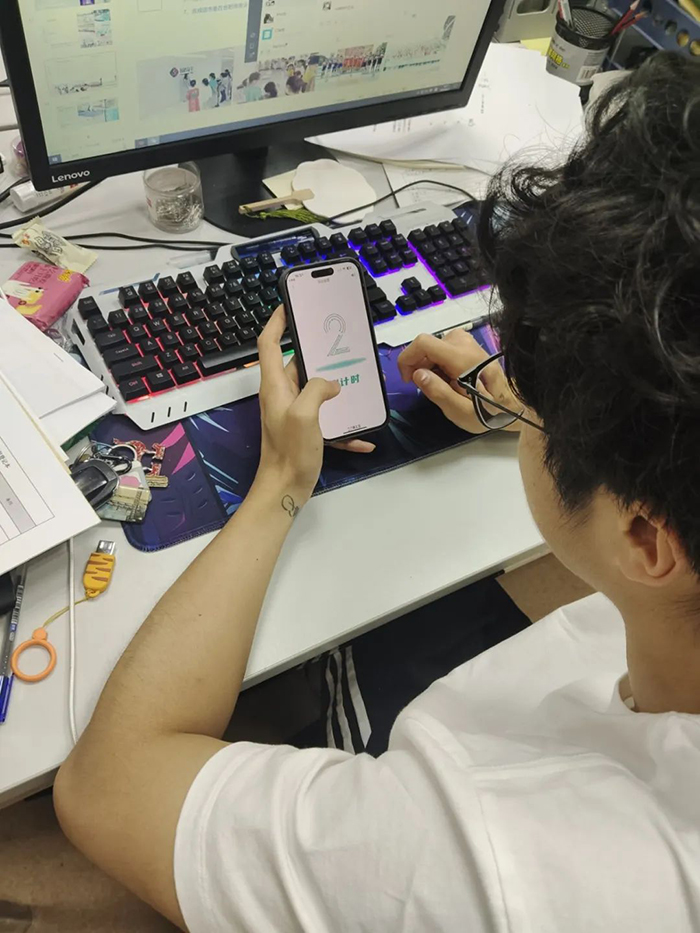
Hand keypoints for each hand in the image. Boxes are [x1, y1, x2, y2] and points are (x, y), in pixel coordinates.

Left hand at [256, 306, 374, 502]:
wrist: (285, 489)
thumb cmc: (288, 453)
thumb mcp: (304, 414)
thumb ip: (317, 389)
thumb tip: (332, 383)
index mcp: (275, 386)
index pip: (269, 343)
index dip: (277, 322)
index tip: (289, 306)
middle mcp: (282, 396)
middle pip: (297, 365)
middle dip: (317, 353)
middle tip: (338, 341)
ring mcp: (293, 413)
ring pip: (316, 391)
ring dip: (336, 388)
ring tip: (357, 380)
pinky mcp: (305, 431)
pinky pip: (328, 421)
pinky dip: (344, 427)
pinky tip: (363, 436)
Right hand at [398, 329, 519, 433]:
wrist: (513, 405)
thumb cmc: (489, 412)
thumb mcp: (461, 411)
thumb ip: (438, 392)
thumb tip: (417, 374)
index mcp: (463, 359)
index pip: (424, 342)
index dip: (408, 358)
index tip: (408, 378)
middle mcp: (465, 344)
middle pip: (427, 345)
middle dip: (419, 366)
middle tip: (427, 388)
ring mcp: (468, 343)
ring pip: (434, 347)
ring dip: (429, 365)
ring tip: (440, 385)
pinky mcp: (469, 346)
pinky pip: (443, 348)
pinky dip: (438, 362)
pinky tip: (447, 378)